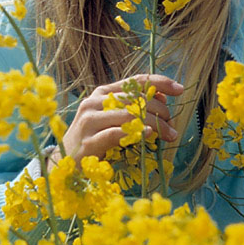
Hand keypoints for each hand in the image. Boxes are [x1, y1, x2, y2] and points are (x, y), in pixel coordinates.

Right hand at [47, 74, 183, 166]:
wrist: (63, 164)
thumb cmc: (93, 139)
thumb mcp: (112, 118)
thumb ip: (133, 107)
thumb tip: (163, 98)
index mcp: (103, 92)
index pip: (135, 80)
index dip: (160, 82)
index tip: (180, 89)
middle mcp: (94, 102)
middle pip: (135, 98)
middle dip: (160, 109)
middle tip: (172, 124)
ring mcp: (89, 121)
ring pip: (129, 114)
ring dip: (154, 123)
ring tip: (169, 133)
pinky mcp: (87, 142)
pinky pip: (116, 133)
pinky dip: (136, 133)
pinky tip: (149, 135)